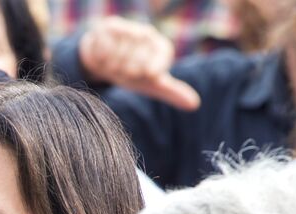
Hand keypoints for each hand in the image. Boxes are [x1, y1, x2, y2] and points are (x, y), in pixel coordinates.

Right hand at [78, 18, 200, 111]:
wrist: (105, 54)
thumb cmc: (131, 71)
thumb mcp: (150, 83)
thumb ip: (171, 92)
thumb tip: (195, 105)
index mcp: (162, 49)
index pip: (155, 69)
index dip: (144, 75)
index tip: (144, 74)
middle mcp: (149, 36)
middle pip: (133, 68)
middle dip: (125, 75)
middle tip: (124, 70)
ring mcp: (130, 30)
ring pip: (117, 60)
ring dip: (112, 67)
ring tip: (114, 63)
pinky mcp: (112, 26)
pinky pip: (104, 51)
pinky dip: (101, 59)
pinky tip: (105, 55)